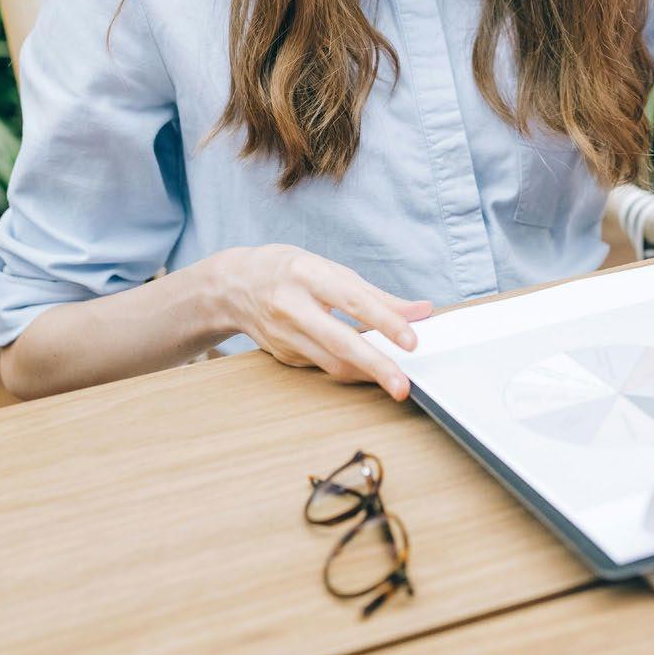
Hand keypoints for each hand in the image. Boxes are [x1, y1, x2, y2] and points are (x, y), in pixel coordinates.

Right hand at [229, 245, 432, 397]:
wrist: (232, 286)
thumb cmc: (288, 270)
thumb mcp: (330, 269)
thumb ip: (376, 294)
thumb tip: (421, 310)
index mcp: (307, 274)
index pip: (353, 301)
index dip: (384, 322)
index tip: (411, 340)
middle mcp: (293, 307)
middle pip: (340, 342)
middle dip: (375, 366)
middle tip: (402, 385)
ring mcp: (285, 336)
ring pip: (332, 364)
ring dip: (367, 375)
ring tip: (395, 381)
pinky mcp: (284, 356)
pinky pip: (324, 367)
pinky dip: (350, 370)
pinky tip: (368, 371)